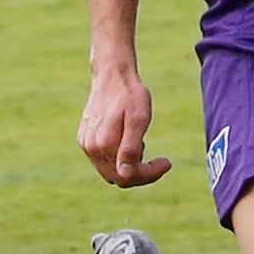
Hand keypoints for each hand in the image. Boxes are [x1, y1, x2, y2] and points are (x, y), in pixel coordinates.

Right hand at [79, 64, 171, 186]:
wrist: (112, 75)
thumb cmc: (130, 95)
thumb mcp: (138, 119)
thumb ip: (131, 148)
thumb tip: (126, 174)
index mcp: (104, 145)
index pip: (128, 177)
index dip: (150, 174)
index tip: (167, 161)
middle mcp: (91, 149)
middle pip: (119, 178)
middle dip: (142, 174)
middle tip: (161, 160)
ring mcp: (87, 144)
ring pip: (111, 171)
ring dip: (131, 166)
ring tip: (143, 143)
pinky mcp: (86, 139)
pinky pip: (105, 160)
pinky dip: (120, 157)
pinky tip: (131, 140)